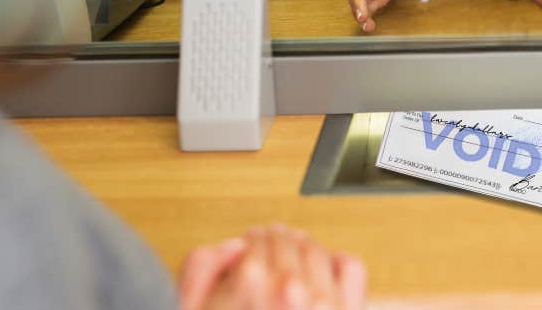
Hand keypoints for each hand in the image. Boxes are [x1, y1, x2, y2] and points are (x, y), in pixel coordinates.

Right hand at [186, 225, 366, 309]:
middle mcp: (291, 292)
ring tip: (293, 247)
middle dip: (274, 238)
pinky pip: (349, 268)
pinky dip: (336, 260)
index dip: (251, 240)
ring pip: (315, 250)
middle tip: (269, 239)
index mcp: (250, 284)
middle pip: (285, 244)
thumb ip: (201, 270)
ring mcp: (322, 304)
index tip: (251, 241)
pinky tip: (324, 266)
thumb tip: (234, 246)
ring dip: (302, 243)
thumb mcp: (192, 309)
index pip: (256, 244)